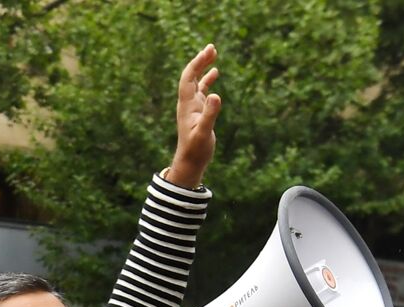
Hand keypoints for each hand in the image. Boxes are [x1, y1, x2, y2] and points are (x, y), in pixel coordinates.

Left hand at [164, 44, 220, 188]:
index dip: (197, 63)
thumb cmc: (196, 149)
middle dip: (201, 60)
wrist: (190, 162)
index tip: (209, 51)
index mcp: (187, 104)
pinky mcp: (199, 112)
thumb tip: (216, 95)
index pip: (189, 77)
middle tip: (212, 47)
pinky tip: (215, 74)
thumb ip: (210, 114)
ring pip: (197, 81)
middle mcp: (188, 102)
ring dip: (203, 67)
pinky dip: (208, 81)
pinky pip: (202, 91)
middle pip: (191, 75)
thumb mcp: (205, 132)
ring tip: (213, 54)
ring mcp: (193, 106)